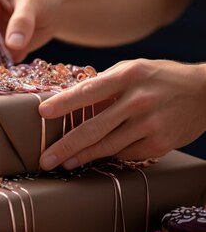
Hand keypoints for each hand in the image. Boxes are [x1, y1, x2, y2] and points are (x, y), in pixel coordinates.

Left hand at [39, 59, 205, 168]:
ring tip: (64, 162)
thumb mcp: (135, 68)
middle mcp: (138, 100)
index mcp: (129, 75)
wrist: (205, 93)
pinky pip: (126, 154)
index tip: (42, 113)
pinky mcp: (159, 144)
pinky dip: (111, 155)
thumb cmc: (162, 78)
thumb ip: (106, 82)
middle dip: (66, 145)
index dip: (64, 103)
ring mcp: (150, 124)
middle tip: (45, 158)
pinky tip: (98, 157)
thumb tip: (73, 97)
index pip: (89, 91)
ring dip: (82, 156)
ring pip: (108, 146)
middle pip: (94, 127)